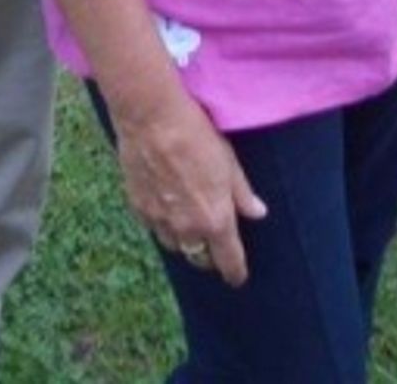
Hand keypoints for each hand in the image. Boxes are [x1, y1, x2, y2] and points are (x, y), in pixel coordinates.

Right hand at [114, 89, 266, 286]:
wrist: (152, 119)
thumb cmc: (196, 135)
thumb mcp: (229, 162)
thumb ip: (243, 194)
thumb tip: (258, 213)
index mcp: (215, 220)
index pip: (229, 261)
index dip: (235, 272)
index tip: (238, 277)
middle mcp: (187, 229)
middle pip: (199, 260)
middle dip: (209, 256)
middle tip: (214, 244)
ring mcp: (160, 221)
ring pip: (175, 246)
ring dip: (184, 240)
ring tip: (188, 223)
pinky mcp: (139, 208)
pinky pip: (154, 227)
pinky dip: (162, 223)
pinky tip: (165, 204)